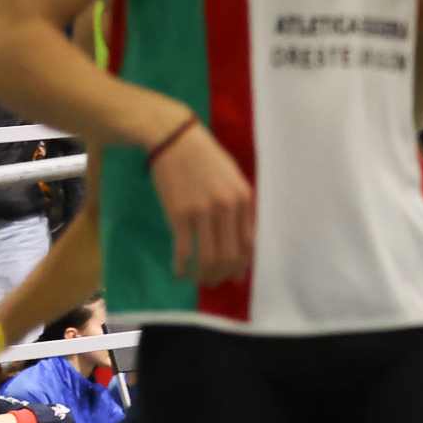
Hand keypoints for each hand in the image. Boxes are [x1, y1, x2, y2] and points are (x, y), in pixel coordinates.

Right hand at [154, 120, 255, 283]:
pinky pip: (183, 251)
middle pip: (231, 254)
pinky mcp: (179, 214)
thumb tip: (241, 233)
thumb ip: (239, 203)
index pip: (249, 243)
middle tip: (215, 284)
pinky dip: (182, 268)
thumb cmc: (203, 156)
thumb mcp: (231, 176)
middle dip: (223, 275)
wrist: (172, 138)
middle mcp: (228, 207)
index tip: (236, 276)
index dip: (243, 264)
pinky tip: (178, 275)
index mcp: (244, 198)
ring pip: (209, 258)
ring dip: (204, 276)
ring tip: (198, 282)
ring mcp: (203, 212)